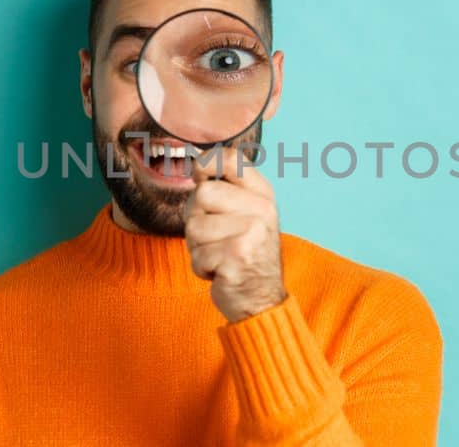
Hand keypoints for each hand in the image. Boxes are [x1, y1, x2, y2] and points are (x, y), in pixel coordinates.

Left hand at [183, 145, 286, 322]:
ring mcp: (252, 234)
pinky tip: (220, 272)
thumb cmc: (245, 254)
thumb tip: (196, 163)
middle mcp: (262, 211)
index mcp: (264, 195)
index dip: (206, 164)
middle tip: (214, 236)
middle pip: (202, 194)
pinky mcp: (237, 258)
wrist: (262, 300)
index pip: (231, 159)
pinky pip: (197, 255)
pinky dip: (201, 267)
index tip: (199, 176)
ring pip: (194, 226)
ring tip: (219, 255)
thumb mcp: (247, 215)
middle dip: (197, 218)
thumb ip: (226, 189)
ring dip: (198, 247)